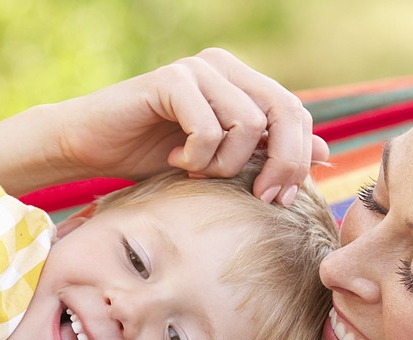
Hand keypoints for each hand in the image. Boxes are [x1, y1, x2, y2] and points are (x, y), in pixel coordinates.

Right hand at [51, 48, 327, 204]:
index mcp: (241, 81)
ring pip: (248, 124)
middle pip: (284, 111)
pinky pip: (209, 129)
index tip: (276, 200)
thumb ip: (266, 153)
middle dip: (281, 164)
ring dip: (226, 165)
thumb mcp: (219, 163)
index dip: (296, 159)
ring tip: (197, 173)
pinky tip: (175, 160)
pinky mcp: (171, 80)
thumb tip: (323, 151)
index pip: (296, 112)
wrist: (89, 147)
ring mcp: (198, 69)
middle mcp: (224, 67)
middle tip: (259, 197)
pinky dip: (197, 157)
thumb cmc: (151, 157)